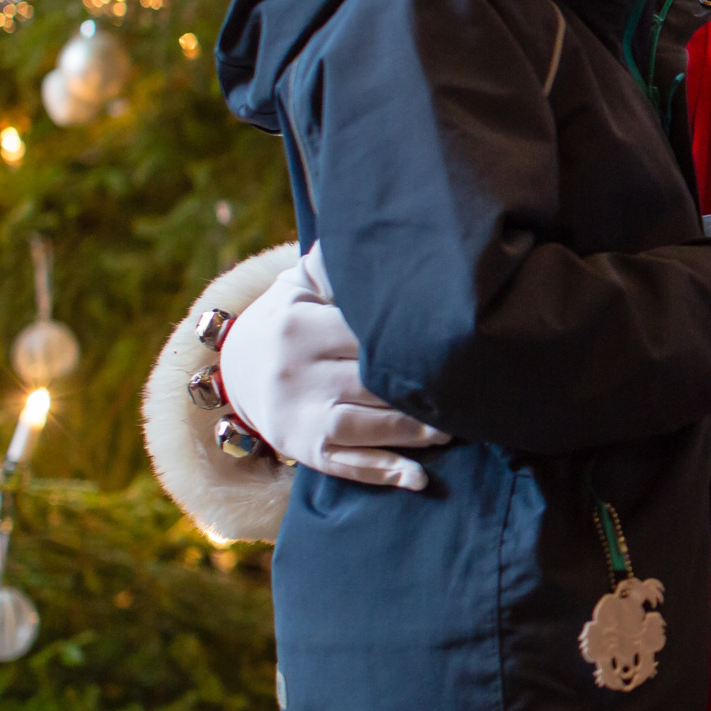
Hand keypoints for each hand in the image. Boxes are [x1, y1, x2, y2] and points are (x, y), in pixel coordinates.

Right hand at [218, 246, 451, 488]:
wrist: (237, 370)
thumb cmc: (288, 320)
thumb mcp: (299, 286)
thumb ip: (332, 264)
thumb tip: (365, 232)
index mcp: (300, 327)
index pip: (366, 334)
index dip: (412, 339)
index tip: (458, 338)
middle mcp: (296, 373)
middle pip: (371, 381)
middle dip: (421, 387)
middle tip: (473, 387)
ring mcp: (299, 416)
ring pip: (364, 426)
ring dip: (413, 430)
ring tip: (455, 427)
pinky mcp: (305, 449)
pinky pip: (346, 466)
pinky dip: (384, 473)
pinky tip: (420, 478)